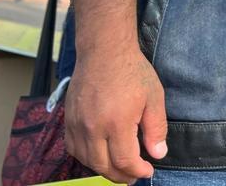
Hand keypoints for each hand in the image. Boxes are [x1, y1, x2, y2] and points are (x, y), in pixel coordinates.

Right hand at [65, 47, 167, 183]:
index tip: (148, 171)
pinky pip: (73, 148)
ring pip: (86, 160)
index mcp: (117, 122)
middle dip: (120, 176)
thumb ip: (156, 128)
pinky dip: (86, 157)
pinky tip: (99, 155)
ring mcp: (77, 124)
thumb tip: (158, 154)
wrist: (104, 51)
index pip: (125, 161)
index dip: (137, 171)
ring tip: (119, 169)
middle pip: (103, 166)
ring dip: (103, 169)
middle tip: (133, 177)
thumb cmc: (132, 71)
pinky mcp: (68, 119)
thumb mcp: (154, 97)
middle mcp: (93, 127)